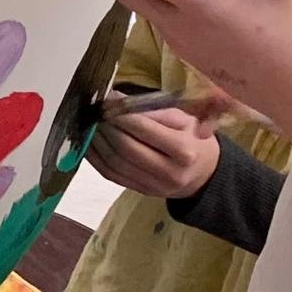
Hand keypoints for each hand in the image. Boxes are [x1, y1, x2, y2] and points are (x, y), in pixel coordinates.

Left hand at [87, 92, 221, 198]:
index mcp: (184, 150)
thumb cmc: (192, 137)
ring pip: (116, 164)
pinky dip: (96, 159)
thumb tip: (118, 100)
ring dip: (97, 143)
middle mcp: (169, 172)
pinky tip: (88, 143)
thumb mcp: (184, 119)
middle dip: (107, 128)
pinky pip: (111, 176)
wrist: (202, 173)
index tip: (108, 100)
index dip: (123, 115)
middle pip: (128, 149)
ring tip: (88, 124)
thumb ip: (154, 111)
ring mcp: (153, 186)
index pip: (146, 130)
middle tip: (94, 111)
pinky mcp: (140, 191)